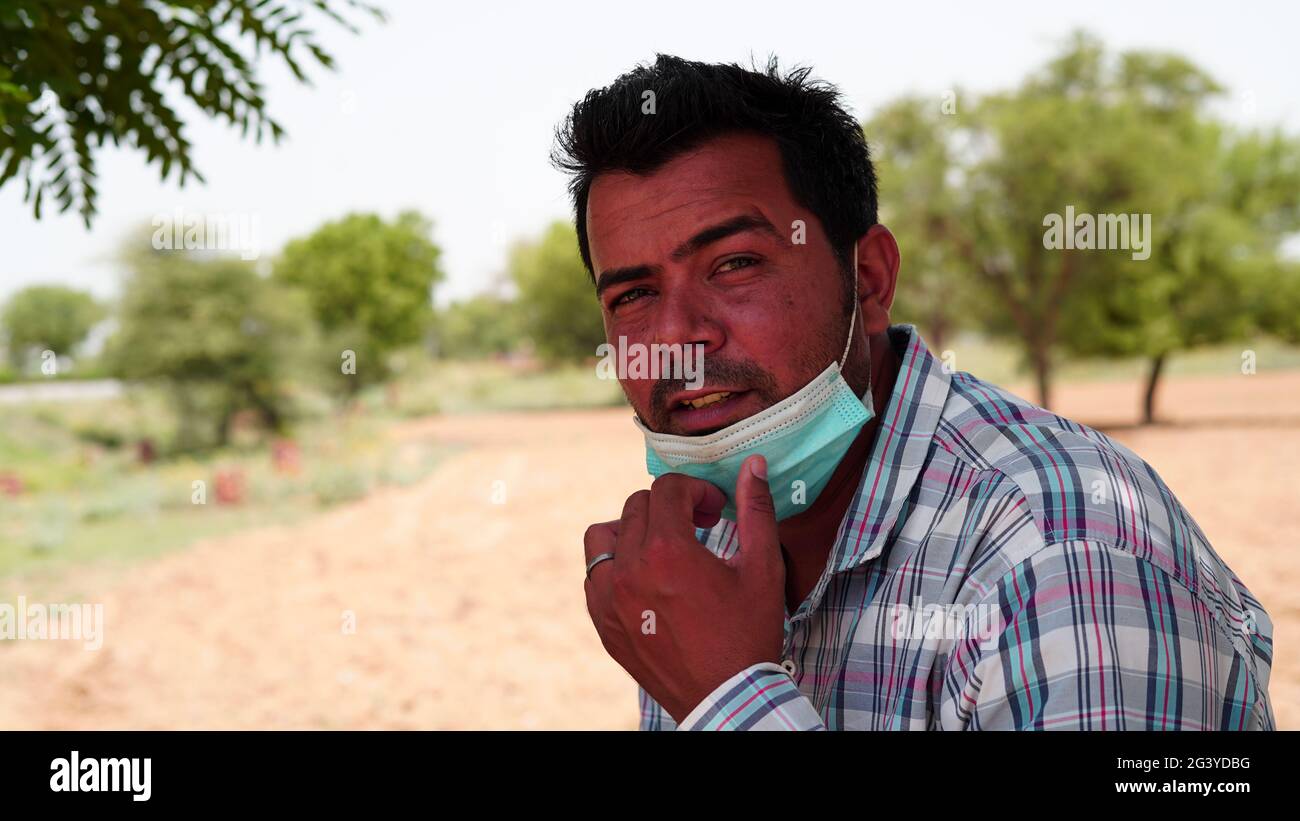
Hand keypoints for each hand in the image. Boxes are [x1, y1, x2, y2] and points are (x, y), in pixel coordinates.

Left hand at [583, 454, 785, 722]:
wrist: (728, 699)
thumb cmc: (749, 634)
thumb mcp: (763, 568)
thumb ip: (755, 511)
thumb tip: (753, 465)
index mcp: (668, 551)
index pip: (667, 489)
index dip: (697, 490)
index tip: (716, 509)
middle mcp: (629, 570)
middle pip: (637, 506)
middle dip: (670, 507)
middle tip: (699, 526)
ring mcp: (609, 599)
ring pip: (603, 536)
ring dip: (632, 531)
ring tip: (662, 547)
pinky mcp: (602, 623)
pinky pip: (594, 576)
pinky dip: (615, 566)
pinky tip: (646, 579)